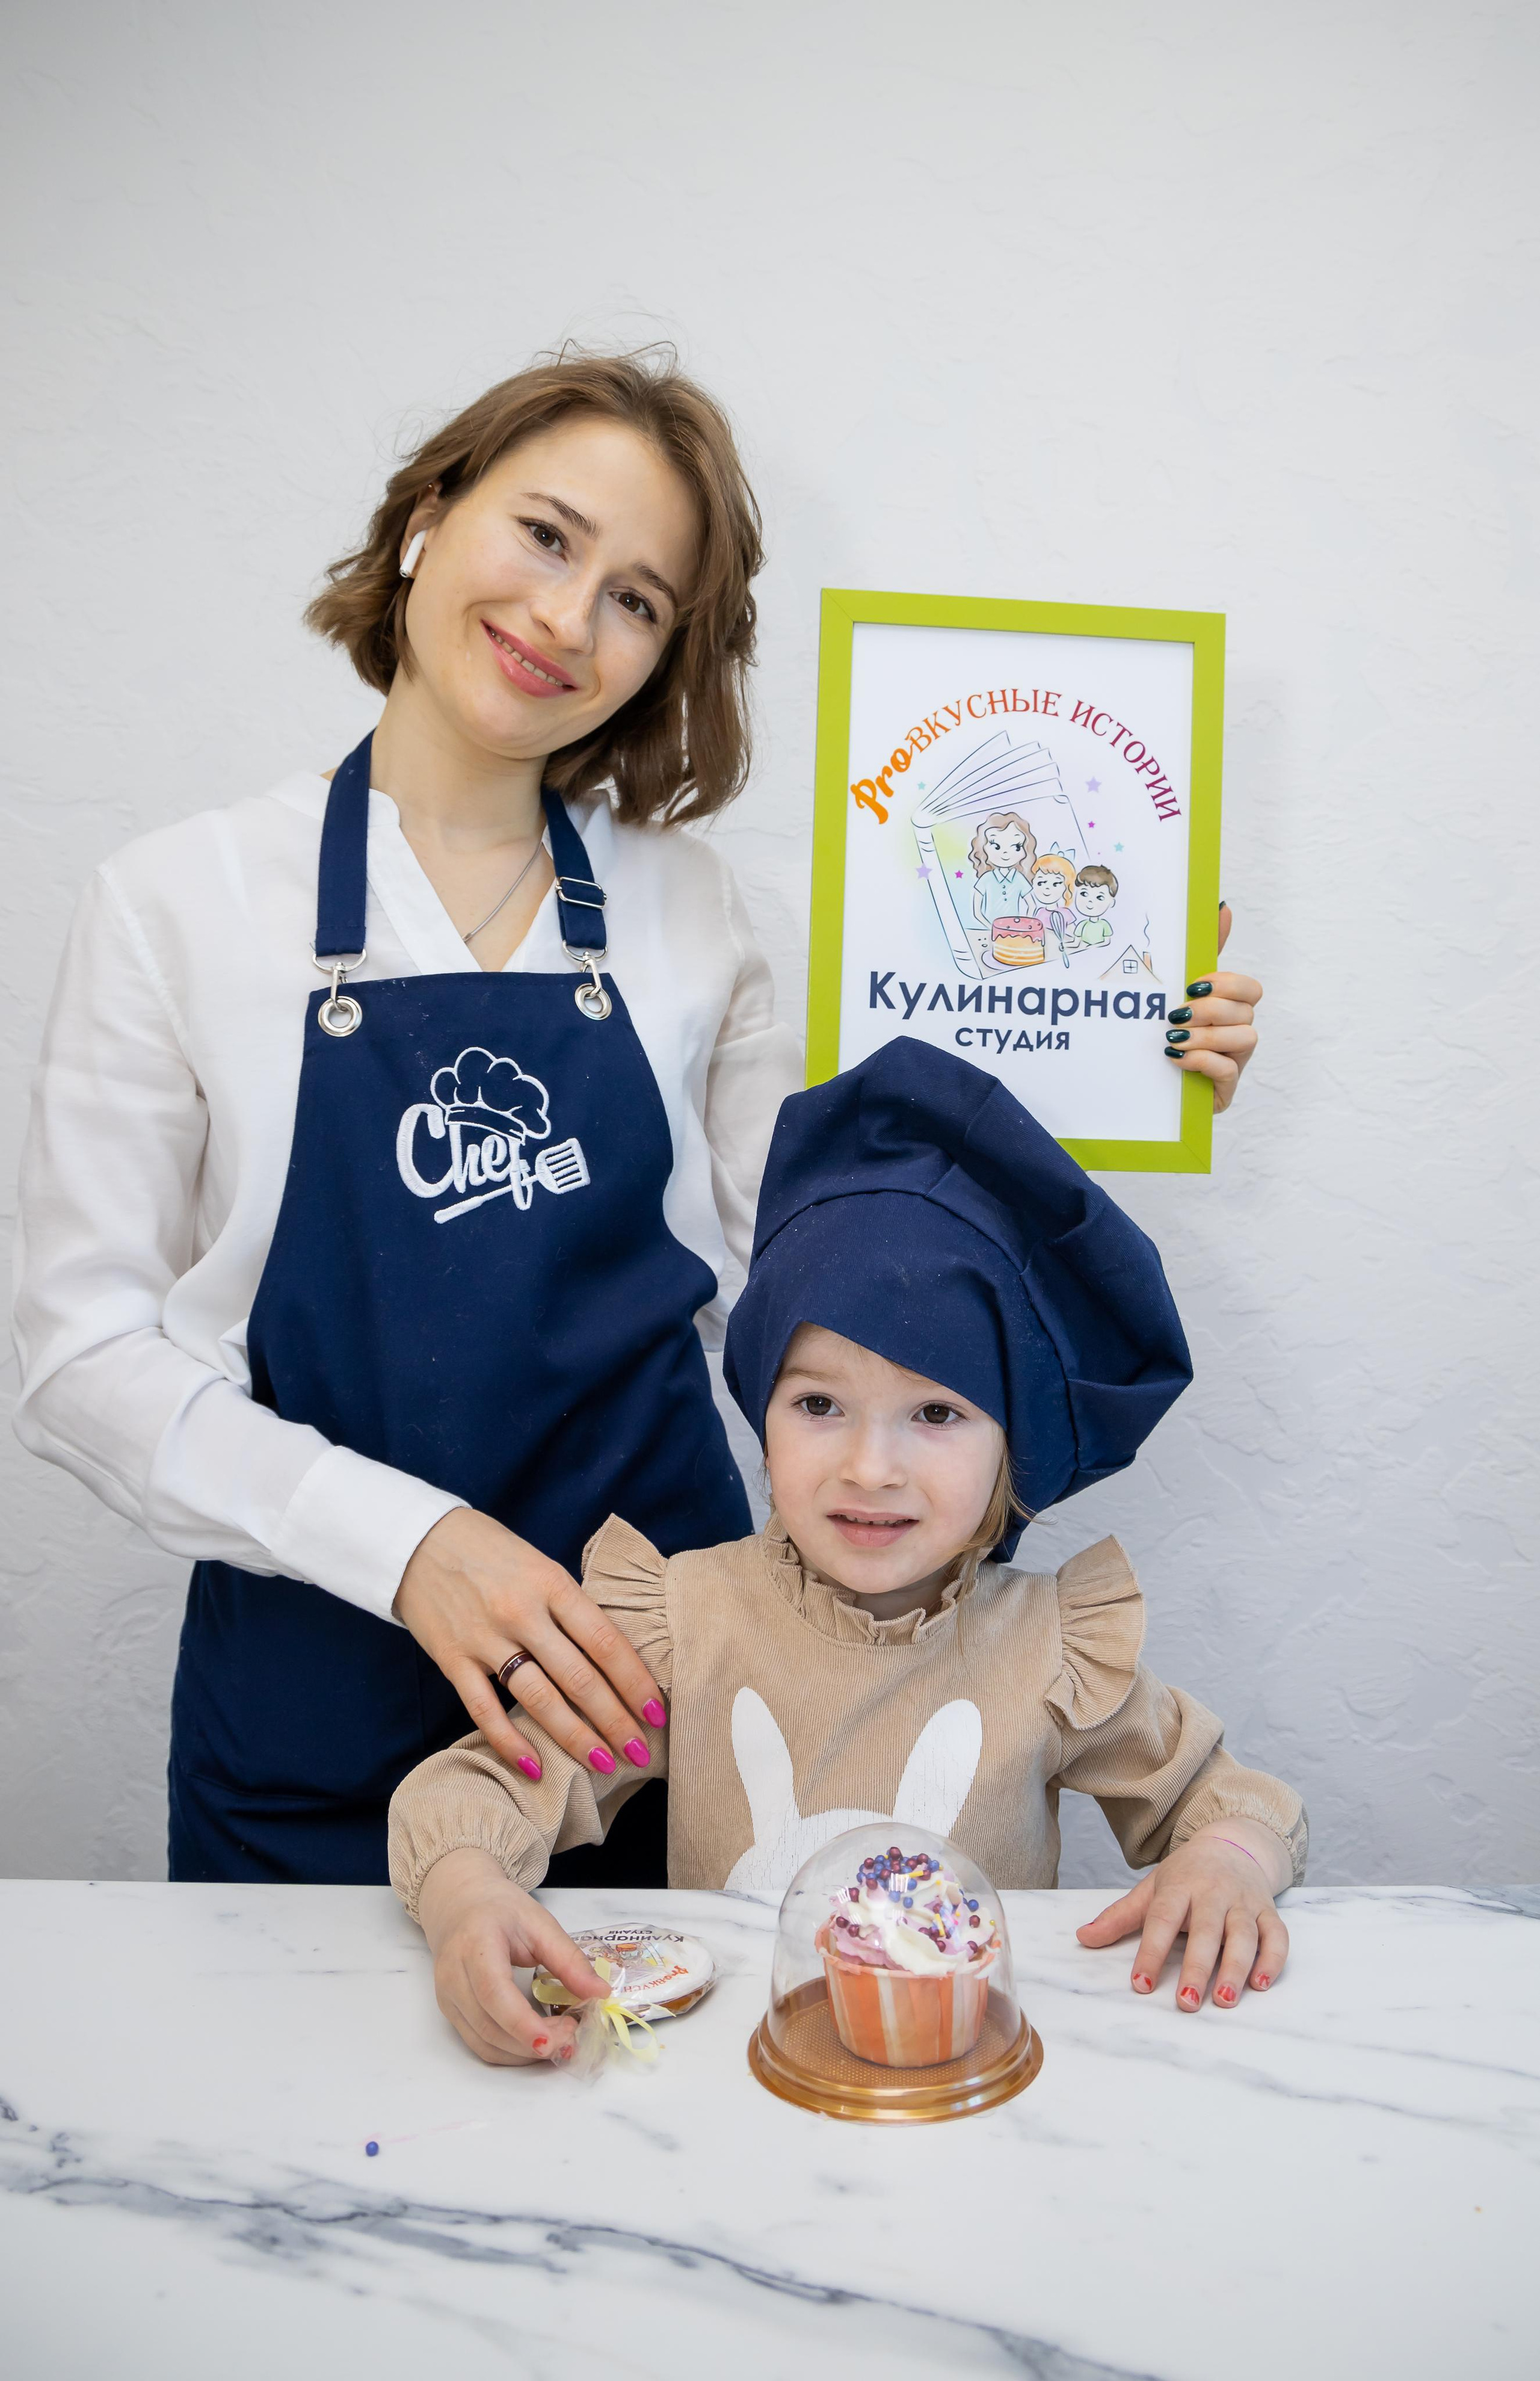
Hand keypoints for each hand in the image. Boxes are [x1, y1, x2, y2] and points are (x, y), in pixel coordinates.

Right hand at [394, 1507, 665, 1779]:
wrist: (419, 1541)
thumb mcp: (540, 1565)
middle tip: (640, 1752)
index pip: (604, 1641)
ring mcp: (485, 1637)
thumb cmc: (492, 1553)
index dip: (635, 1681)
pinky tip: (534, 1767)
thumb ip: (570, 1607)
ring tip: (601, 1763)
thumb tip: (612, 1658)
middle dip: (615, 1720)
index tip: (658, 1713)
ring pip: (538, 1698)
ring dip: (573, 1736)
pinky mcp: (452, 1659)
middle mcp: (521, 1611)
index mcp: (551, 1583)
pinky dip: (509, 1741)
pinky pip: (484, 1709)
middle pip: (578, 1677)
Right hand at [417, 1847, 606, 2065]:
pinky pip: (480, 2045)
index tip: (555, 2040)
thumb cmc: (500, 1909)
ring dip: (524, 2054)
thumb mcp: (540, 1923)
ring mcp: (447, 1997)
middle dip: (533, 2042)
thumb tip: (599, 1994)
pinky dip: (511, 2052)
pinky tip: (537, 2043)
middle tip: (571, 2038)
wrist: (461, 1904)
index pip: (493, 1992)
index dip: (522, 2023)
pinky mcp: (450, 2012)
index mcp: (475, 1943)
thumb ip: (569, 1960)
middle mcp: (453, 1974)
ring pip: (484, 2043)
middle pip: (489, 2025)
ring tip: (560, 2044)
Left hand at [1075, 1819, 1290, 2009]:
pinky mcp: (1268, 1911)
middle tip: (1186, 2003)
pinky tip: (1260, 1984)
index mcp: (1179, 1886)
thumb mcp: (1151, 1889)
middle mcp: (1213, 1892)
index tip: (1140, 1984)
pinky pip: (1277, 1936)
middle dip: (1196, 1967)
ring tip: (1225, 2000)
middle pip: (1206, 1930)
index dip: (1151, 1952)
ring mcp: (1244, 1902)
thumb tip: (1082, 1937)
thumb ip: (1119, 1916)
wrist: (1231, 1844)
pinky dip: (1272, 1959)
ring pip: (1244, 1935)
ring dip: (1236, 1968)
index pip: (1162, 1919)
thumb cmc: (1186, 1875)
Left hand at [1162, 903, 1260, 1113]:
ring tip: (1173, 1039)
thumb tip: (1221, 906)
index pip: (1251, 988)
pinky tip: (1177, 1058)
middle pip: (1246, 1010)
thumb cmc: (1164, 1030)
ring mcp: (1236, 1062)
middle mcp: (1239, 1032)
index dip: (1227, 984)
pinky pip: (1229, 1070)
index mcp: (1229, 1008)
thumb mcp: (1176, 991)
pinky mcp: (1225, 1090)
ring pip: (1244, 1038)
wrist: (1142, 1082)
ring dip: (1205, 1035)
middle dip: (1210, 1009)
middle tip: (1177, 1015)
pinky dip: (1202, 1060)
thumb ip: (1200, 953)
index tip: (1193, 986)